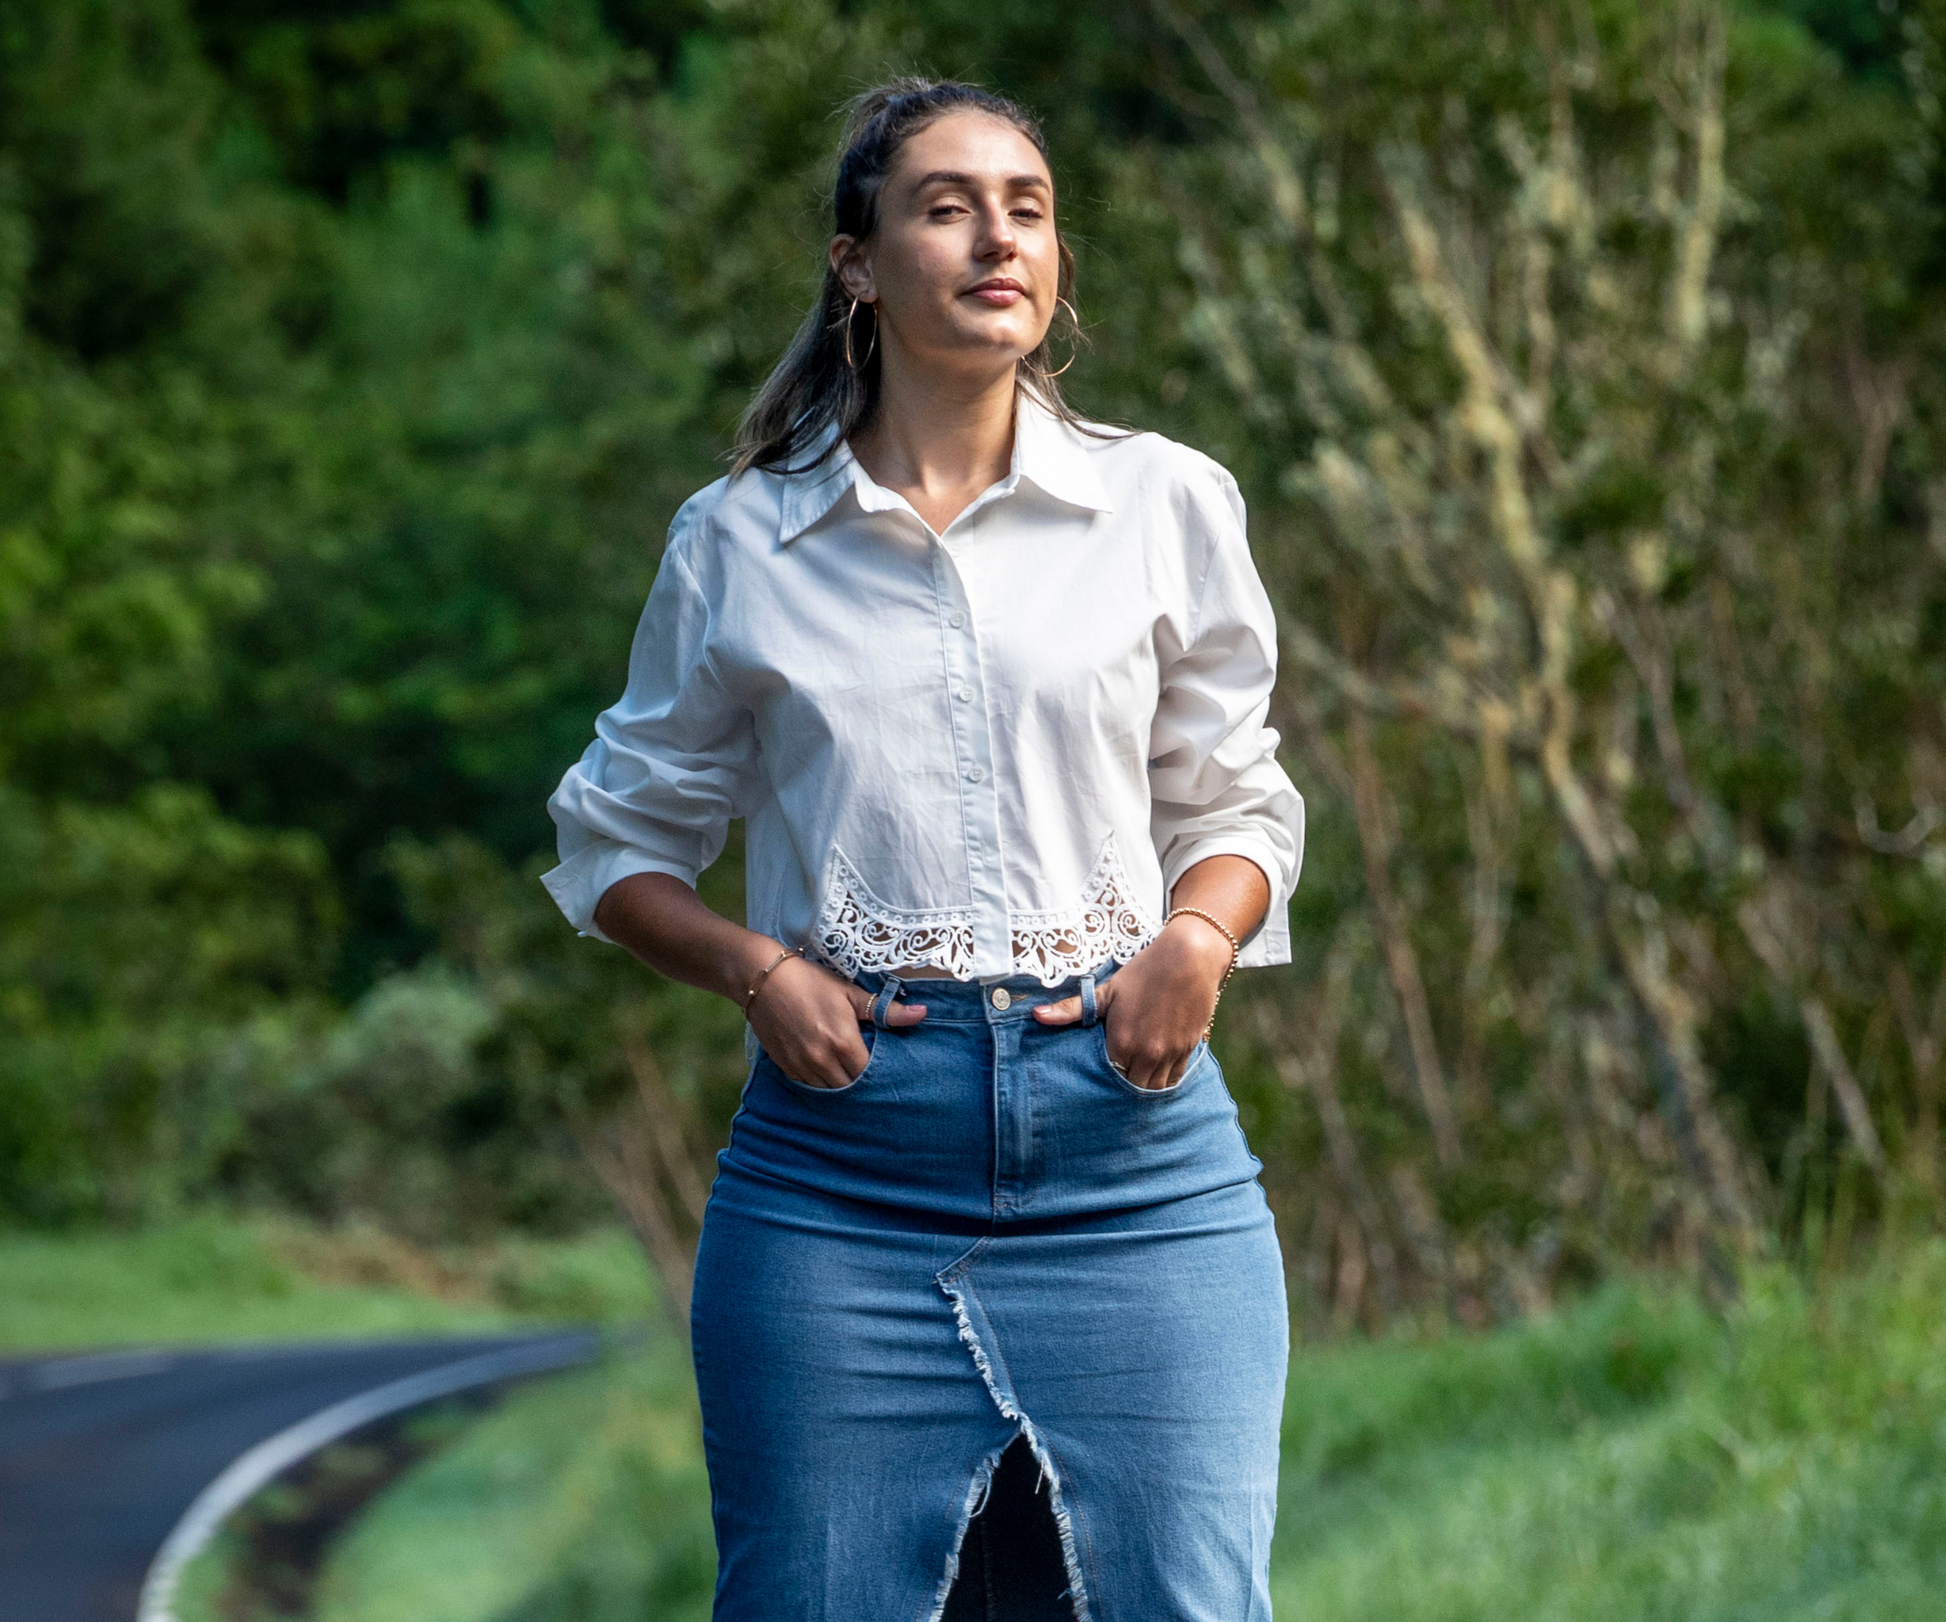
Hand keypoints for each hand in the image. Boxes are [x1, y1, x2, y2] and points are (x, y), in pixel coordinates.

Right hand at [745, 955, 927, 1088]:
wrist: (763, 979)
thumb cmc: (811, 981)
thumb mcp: (850, 992)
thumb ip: (885, 1010)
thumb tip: (923, 1014)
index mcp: (843, 1044)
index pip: (870, 1076)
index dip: (880, 1076)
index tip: (888, 1071)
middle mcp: (822, 1061)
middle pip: (850, 1089)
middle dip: (862, 1085)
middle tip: (872, 1077)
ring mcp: (802, 1067)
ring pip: (829, 1092)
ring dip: (840, 1086)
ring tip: (850, 1075)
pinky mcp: (785, 1067)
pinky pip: (808, 1086)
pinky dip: (820, 1082)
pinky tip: (828, 1071)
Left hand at [1032, 915, 1233, 1089]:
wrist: (1189, 958)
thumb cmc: (1144, 972)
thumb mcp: (1107, 991)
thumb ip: (1072, 1009)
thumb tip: (1036, 1015)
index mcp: (1122, 1042)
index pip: (1108, 1079)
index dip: (1103, 1080)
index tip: (1097, 1077)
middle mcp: (1147, 1054)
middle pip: (1132, 1088)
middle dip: (1123, 1087)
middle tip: (1115, 1082)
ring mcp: (1170, 1054)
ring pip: (1155, 1088)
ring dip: (1144, 1086)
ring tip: (1134, 1078)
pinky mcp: (1188, 1049)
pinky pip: (1175, 1078)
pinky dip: (1165, 1079)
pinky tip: (1156, 1073)